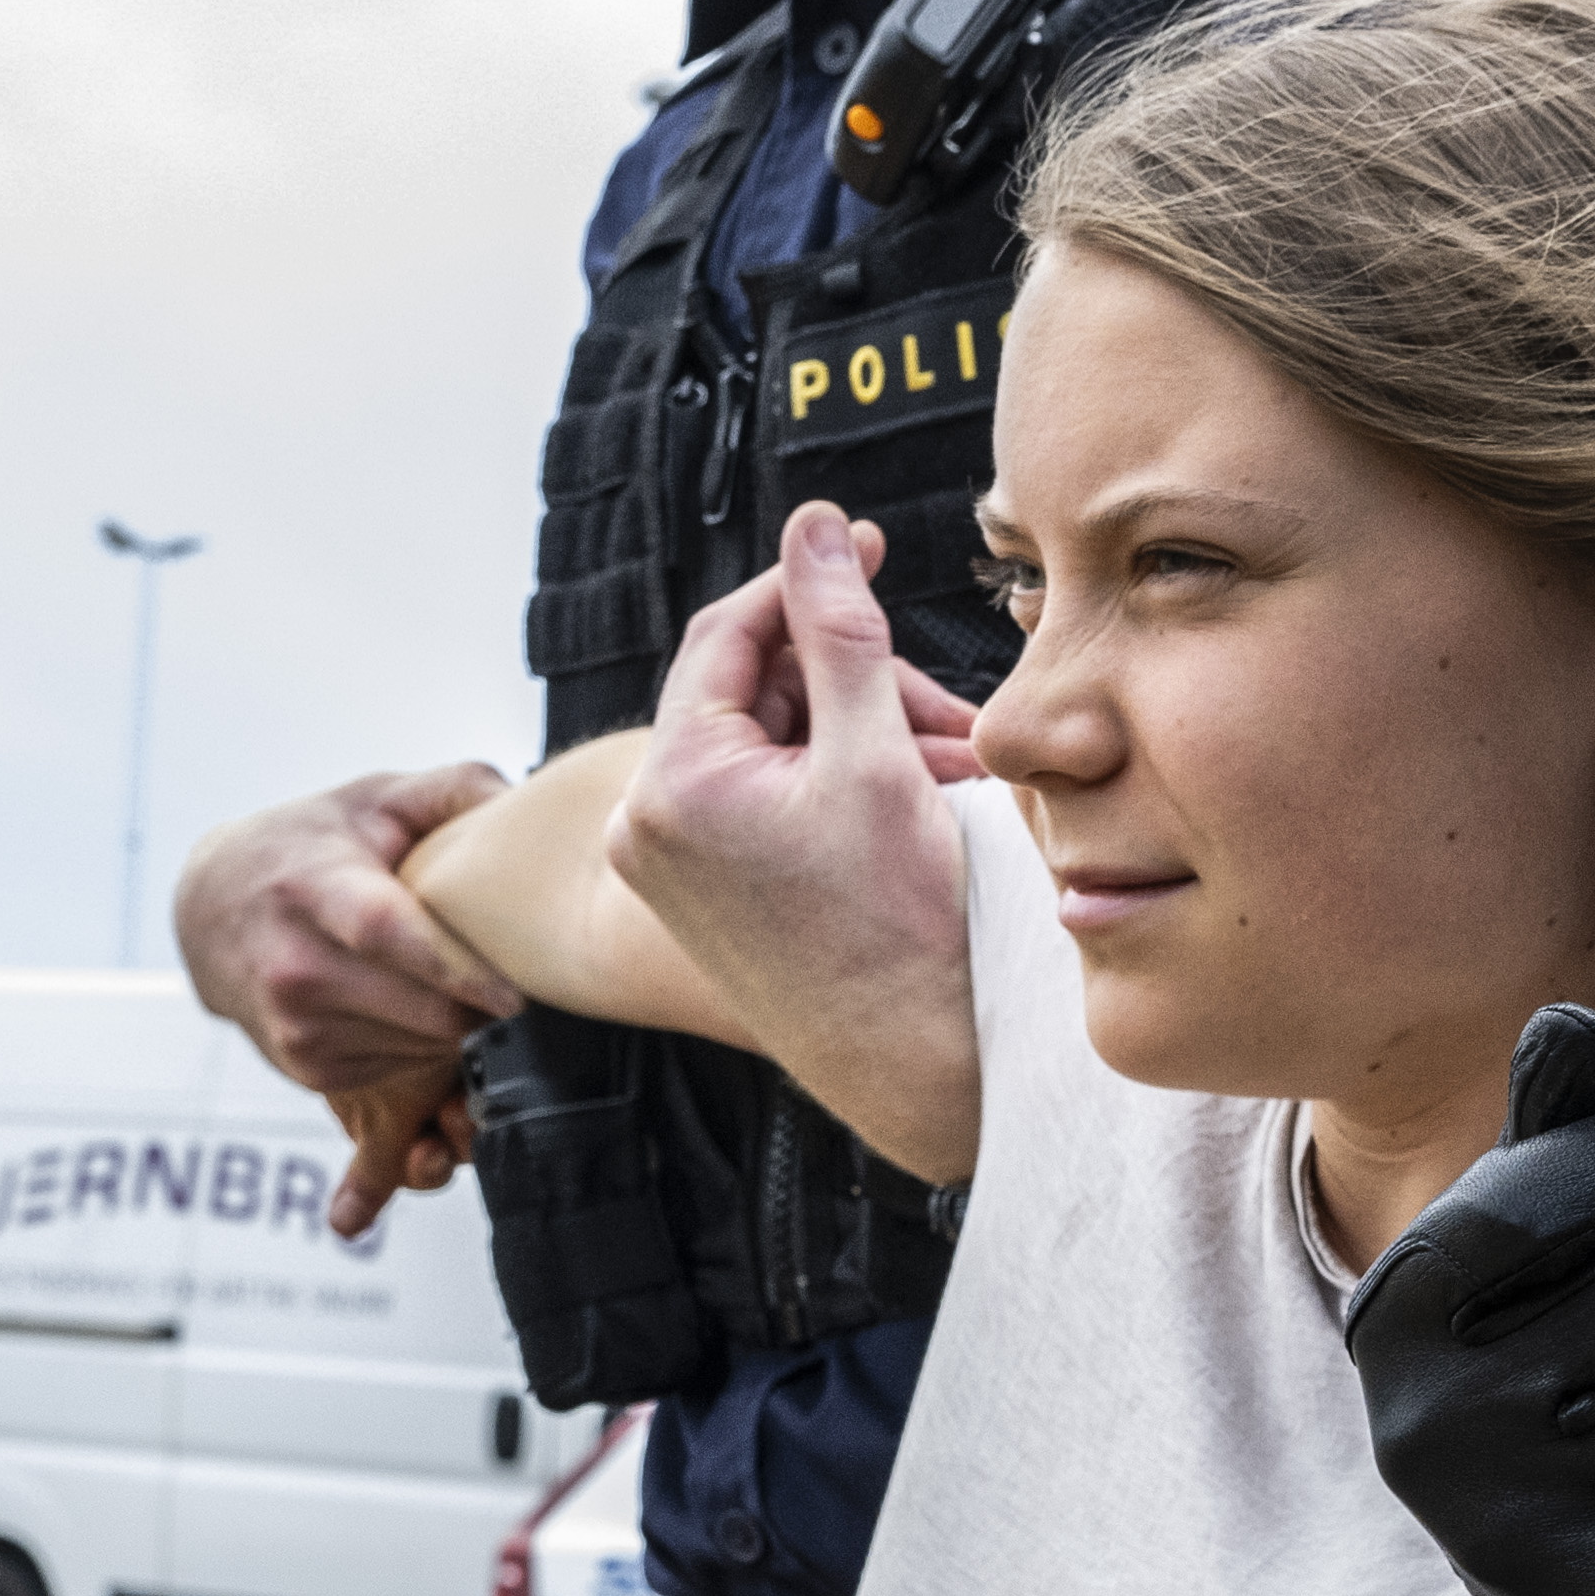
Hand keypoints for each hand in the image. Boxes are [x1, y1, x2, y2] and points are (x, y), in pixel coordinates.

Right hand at [175, 768, 526, 1235]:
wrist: (212, 911)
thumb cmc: (305, 850)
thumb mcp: (371, 801)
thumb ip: (451, 789)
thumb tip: (521, 800)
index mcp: (312, 889)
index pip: (385, 934)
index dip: (453, 968)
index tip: (511, 991)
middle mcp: (295, 967)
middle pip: (424, 1010)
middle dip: (479, 1000)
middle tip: (500, 972)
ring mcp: (297, 1026)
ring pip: (425, 1045)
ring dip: (453, 1021)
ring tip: (437, 977)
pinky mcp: (308, 1068)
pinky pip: (402, 1066)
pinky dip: (420, 1040)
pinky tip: (400, 1001)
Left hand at [608, 504, 985, 1174]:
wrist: (913, 1068)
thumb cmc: (899, 933)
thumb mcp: (875, 755)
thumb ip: (840, 628)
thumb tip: (817, 528)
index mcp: (673, 785)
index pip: (728, 631)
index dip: (804, 582)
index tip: (865, 547)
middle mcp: (650, 826)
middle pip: (754, 691)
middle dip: (852, 681)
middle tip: (937, 707)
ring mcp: (672, 867)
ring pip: (771, 746)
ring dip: (860, 735)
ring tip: (944, 767)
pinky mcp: (707, 896)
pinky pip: (767, 803)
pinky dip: (838, 786)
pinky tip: (912, 800)